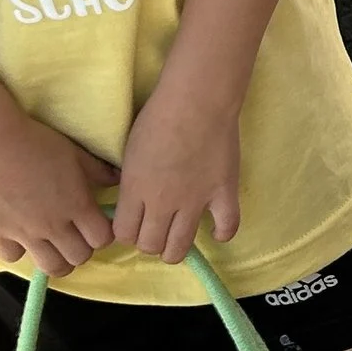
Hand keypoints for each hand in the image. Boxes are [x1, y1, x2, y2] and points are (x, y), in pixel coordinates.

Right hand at [0, 104, 115, 280]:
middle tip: (74, 234)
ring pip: (51, 267)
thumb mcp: (74, 153)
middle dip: (82, 247)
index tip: (95, 224)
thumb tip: (117, 180)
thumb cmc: (35, 142)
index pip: (102, 239)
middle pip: (80, 257)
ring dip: (57, 258)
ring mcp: (25, 234)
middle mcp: (54, 226)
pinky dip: (18, 250)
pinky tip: (19, 236)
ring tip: (52, 245)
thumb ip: (98, 171)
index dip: (102, 233)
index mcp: (77, 206)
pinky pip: (13, 258)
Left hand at [114, 73, 243, 266]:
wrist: (196, 101)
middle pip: (150, 245)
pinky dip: (222, 234)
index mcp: (136, 190)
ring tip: (177, 240)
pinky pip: (227, 226)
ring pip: (180, 246)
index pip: (124, 234)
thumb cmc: (157, 116)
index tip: (132, 224)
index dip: (126, 233)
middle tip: (154, 230)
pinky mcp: (223, 194)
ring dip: (174, 249)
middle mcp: (163, 203)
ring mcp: (195, 201)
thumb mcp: (129, 151)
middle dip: (148, 243)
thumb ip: (131, 181)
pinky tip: (216, 231)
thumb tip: (131, 200)